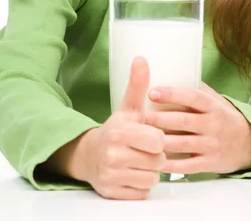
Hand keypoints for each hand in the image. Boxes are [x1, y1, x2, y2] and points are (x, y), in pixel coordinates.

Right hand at [79, 57, 166, 199]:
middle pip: (157, 161)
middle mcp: (113, 155)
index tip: (151, 134)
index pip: (157, 141)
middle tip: (146, 148)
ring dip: (150, 171)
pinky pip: (142, 192)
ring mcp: (111, 176)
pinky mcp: (112, 193)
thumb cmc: (118, 130)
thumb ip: (137, 84)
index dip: (159, 138)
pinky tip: (133, 173)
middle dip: (156, 156)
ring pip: (151, 178)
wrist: (91, 155)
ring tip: (140, 160)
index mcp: (120, 132)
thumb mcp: (128, 107)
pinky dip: (141, 185)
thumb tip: (141, 58)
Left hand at [146, 81, 250, 174]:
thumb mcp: (216, 100)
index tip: (153, 92)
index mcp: (213, 106)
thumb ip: (196, 89)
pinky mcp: (209, 163)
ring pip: (182, 143)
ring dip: (161, 140)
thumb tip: (171, 71)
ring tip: (142, 137)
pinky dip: (171, 164)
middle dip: (159, 119)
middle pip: (183, 121)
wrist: (248, 144)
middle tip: (140, 116)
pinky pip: (187, 165)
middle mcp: (213, 124)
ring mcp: (211, 145)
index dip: (172, 94)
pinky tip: (156, 160)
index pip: (192, 97)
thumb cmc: (224, 117)